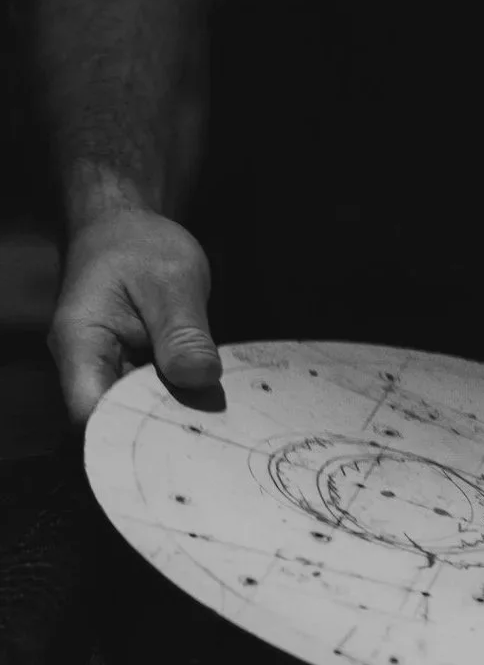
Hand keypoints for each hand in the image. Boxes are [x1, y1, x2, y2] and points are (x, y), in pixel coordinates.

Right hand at [48, 208, 221, 427]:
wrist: (125, 227)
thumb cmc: (138, 244)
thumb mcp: (171, 281)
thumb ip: (183, 332)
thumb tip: (199, 378)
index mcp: (82, 343)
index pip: (92, 411)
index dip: (131, 433)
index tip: (180, 438)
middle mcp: (87, 366)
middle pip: (117, 421)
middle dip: (162, 433)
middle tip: (215, 435)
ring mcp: (110, 371)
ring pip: (139, 413)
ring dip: (176, 418)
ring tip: (220, 423)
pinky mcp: (133, 372)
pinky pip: (155, 398)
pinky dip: (182, 402)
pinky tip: (215, 405)